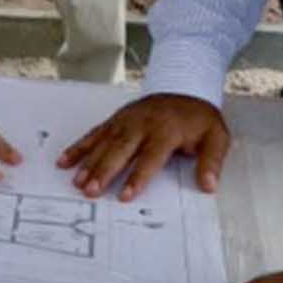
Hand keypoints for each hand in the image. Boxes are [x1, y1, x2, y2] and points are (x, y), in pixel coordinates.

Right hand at [59, 93, 229, 197]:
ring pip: (104, 142)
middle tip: (91, 190)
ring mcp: (126, 120)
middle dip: (104, 171)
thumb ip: (212, 162)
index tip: (125, 195)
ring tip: (77, 182)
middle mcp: (142, 124)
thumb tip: (208, 186)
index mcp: (166, 131)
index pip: (150, 156)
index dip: (137, 177)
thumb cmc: (198, 119)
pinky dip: (79, 146)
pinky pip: (95, 133)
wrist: (185, 86)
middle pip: (120, 149)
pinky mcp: (116, 119)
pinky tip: (66, 160)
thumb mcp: (216, 138)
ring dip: (89, 162)